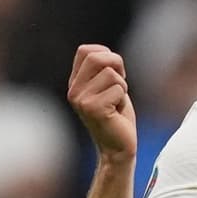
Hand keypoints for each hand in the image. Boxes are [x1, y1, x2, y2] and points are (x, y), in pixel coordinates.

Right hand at [68, 44, 136, 161]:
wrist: (117, 147)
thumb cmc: (117, 115)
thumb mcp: (109, 87)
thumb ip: (104, 69)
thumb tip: (105, 53)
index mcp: (75, 83)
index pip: (86, 50)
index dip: (107, 54)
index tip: (114, 72)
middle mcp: (73, 90)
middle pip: (96, 57)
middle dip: (117, 65)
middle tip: (120, 83)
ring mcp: (81, 99)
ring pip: (111, 74)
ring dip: (122, 87)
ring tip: (116, 103)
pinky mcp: (93, 108)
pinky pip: (118, 89)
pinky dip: (123, 99)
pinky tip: (116, 112)